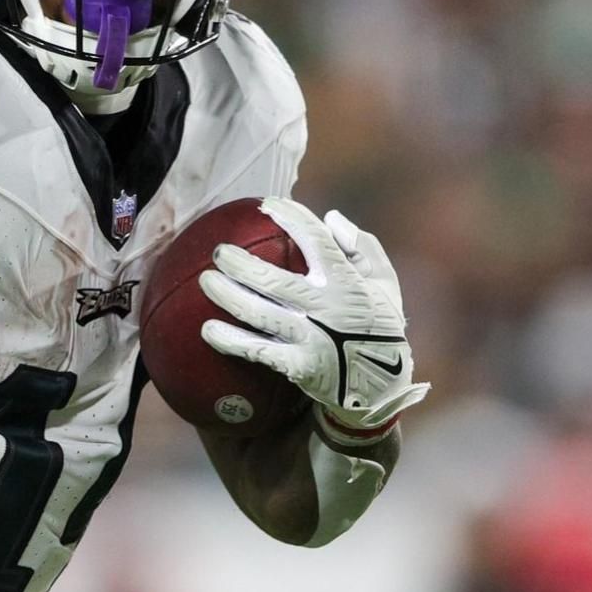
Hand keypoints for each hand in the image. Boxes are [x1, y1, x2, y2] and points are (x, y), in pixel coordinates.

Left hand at [197, 198, 428, 441]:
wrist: (382, 387)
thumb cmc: (378, 325)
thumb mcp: (385, 283)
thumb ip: (363, 246)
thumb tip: (330, 216)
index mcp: (347, 282)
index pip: (317, 242)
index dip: (292, 219)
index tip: (268, 204)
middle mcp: (326, 308)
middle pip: (274, 280)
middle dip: (240, 263)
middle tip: (219, 252)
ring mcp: (311, 338)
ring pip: (259, 313)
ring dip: (228, 296)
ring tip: (206, 281)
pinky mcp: (299, 366)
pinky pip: (257, 350)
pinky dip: (230, 340)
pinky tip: (208, 329)